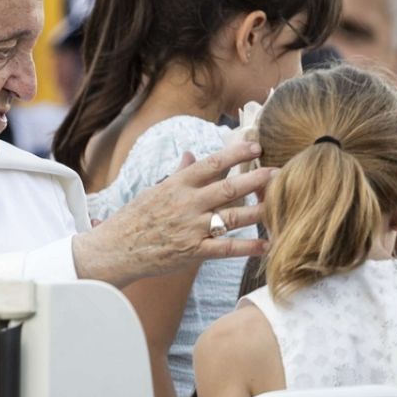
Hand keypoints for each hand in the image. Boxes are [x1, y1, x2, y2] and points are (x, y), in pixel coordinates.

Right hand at [72, 140, 270, 286]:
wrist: (116, 249)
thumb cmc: (135, 219)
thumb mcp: (154, 190)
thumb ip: (179, 174)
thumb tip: (192, 154)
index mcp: (177, 185)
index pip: (211, 164)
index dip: (236, 153)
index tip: (256, 144)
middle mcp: (187, 204)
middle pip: (228, 188)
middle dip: (256, 179)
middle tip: (280, 171)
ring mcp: (191, 228)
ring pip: (232, 217)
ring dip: (258, 211)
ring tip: (281, 204)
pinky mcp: (193, 252)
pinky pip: (225, 249)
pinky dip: (247, 248)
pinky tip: (266, 245)